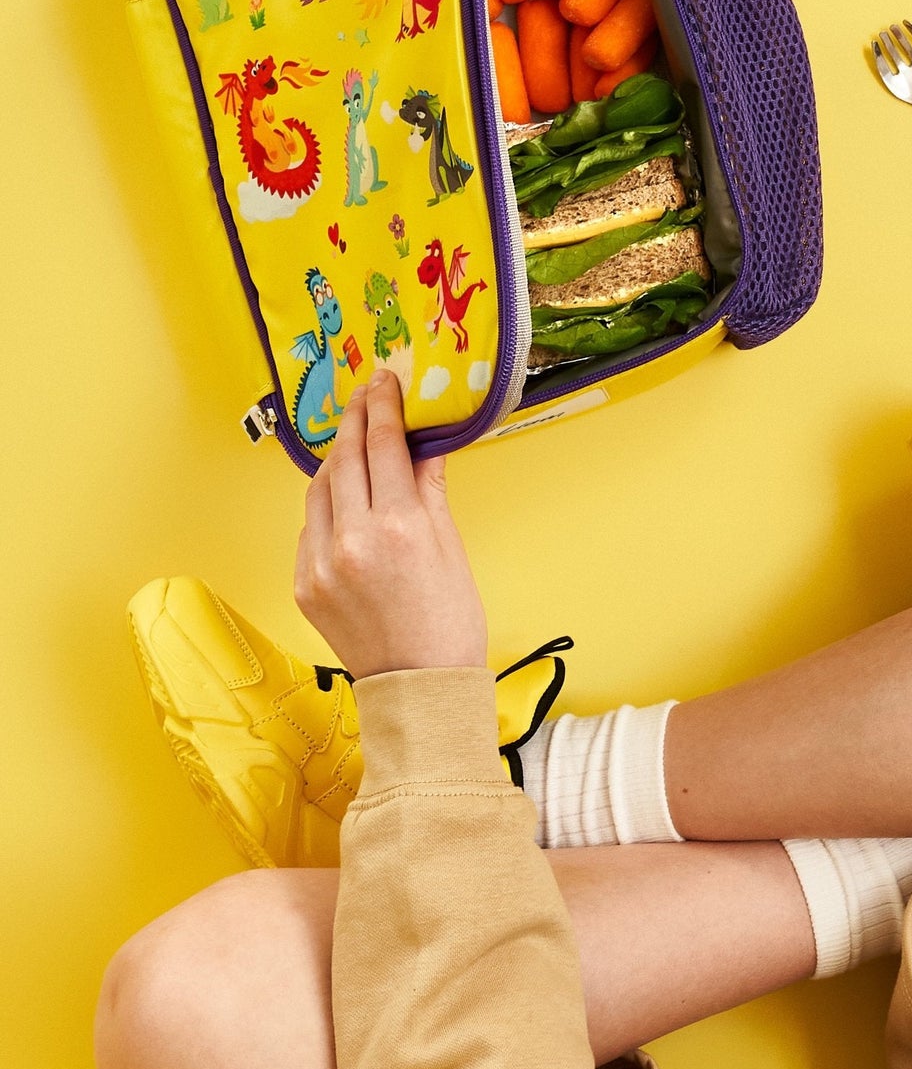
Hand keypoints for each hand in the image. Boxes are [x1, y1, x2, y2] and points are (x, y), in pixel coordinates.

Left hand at [294, 369, 487, 681]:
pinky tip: (345, 499)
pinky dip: (326, 505)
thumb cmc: (449, 622)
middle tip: (366, 394)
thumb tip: (424, 445)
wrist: (420, 687)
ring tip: (354, 442)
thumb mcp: (451, 547)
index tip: (385, 381)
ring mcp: (321, 563)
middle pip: (347, 457)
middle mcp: (353, 539)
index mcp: (399, 526)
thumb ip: (429, 490)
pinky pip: (310, 527)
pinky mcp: (304, 584)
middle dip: (356, 419)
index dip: (384, 405)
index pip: (384, 444)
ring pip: (319, 487)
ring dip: (337, 458)